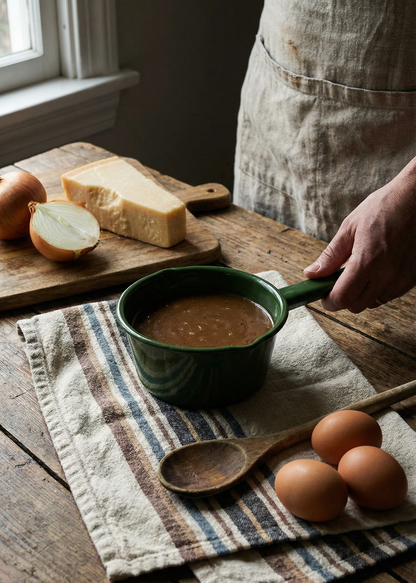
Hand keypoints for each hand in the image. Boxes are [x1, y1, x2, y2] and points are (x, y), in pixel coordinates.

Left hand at [304, 157, 415, 312]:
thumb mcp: (350, 228)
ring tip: (360, 271)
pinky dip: (378, 289)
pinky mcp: (413, 279)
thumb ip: (330, 256)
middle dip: (343, 298)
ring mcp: (402, 279)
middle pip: (357, 306)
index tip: (323, 294)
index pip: (343, 298)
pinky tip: (377, 270)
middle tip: (338, 282)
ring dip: (362, 294)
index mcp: (367, 262)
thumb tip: (311, 274)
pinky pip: (390, 295)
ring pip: (373, 302)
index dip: (329, 300)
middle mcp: (387, 275)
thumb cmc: (383, 208)